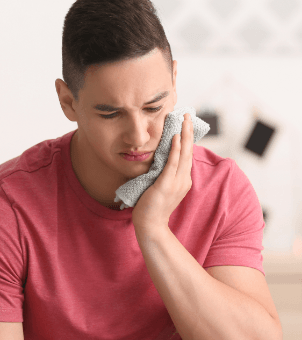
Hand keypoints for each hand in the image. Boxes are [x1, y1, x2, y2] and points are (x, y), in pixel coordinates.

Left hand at [132, 113, 193, 229]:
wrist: (150, 225)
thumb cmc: (152, 206)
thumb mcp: (161, 187)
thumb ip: (164, 174)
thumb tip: (160, 160)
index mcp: (183, 180)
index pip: (186, 155)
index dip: (187, 139)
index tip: (185, 124)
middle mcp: (183, 180)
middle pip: (188, 151)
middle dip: (188, 131)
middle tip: (187, 115)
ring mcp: (176, 183)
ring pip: (183, 154)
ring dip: (184, 135)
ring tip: (184, 120)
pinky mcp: (166, 185)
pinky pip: (172, 164)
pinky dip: (175, 150)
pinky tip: (176, 137)